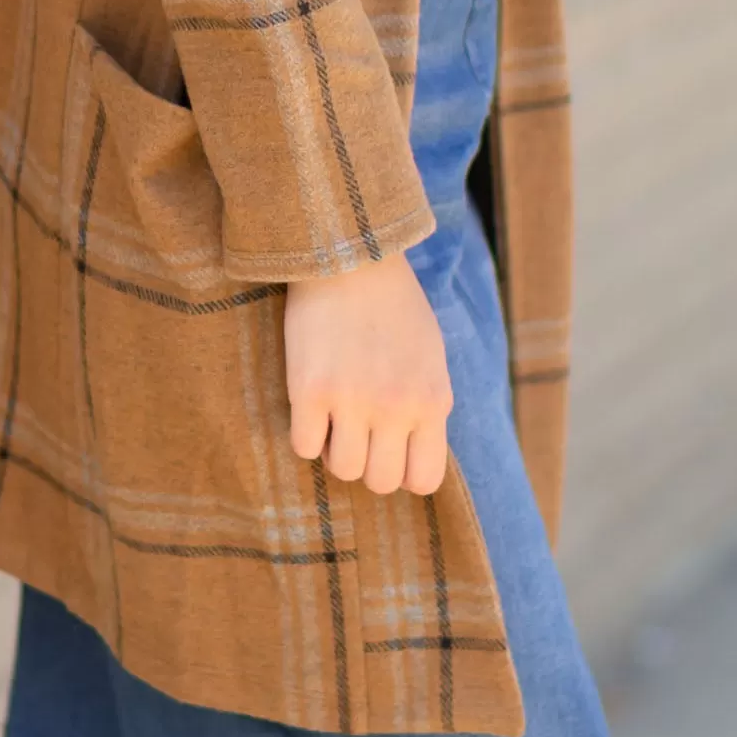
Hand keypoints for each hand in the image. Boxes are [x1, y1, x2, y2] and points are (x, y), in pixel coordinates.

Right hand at [283, 252, 451, 496]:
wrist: (350, 256)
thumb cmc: (394, 306)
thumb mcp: (432, 357)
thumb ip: (427, 405)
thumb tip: (413, 452)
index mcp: (432, 400)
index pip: (423, 479)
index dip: (401, 471)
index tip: (387, 449)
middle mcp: (397, 407)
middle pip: (379, 481)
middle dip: (366, 462)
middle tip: (357, 431)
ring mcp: (353, 400)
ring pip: (343, 470)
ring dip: (334, 451)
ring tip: (333, 418)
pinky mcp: (310, 389)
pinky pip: (304, 447)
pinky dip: (305, 434)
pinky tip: (310, 408)